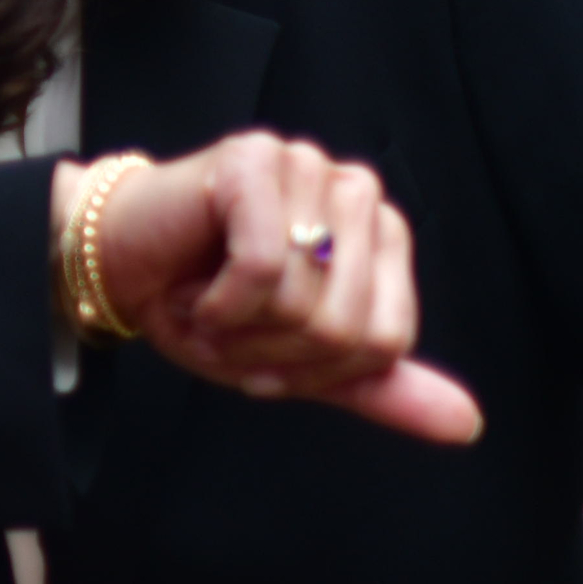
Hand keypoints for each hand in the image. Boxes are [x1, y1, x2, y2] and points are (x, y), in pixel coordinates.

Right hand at [55, 132, 482, 444]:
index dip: (317, 374)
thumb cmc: (203, 303)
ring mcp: (305, 166)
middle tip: (226, 334)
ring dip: (238, 332)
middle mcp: (354, 190)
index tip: (264, 359)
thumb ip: (375, 385)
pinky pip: (262, 266)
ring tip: (207, 309)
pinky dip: (218, 303)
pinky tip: (193, 293)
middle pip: (346, 328)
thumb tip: (467, 424)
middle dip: (272, 355)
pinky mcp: (253, 160)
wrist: (114, 265)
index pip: (387, 342)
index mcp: (381, 232)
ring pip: (304, 300)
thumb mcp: (295, 359)